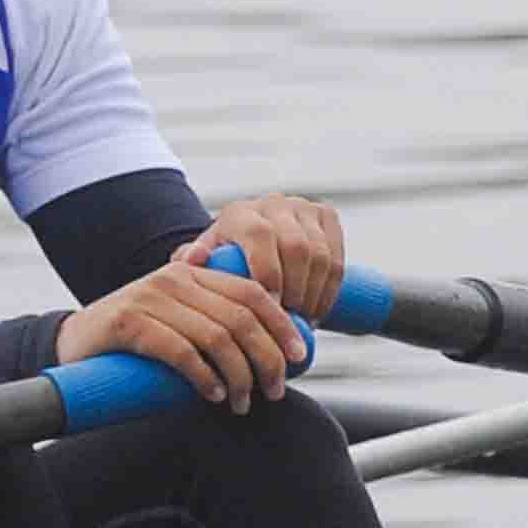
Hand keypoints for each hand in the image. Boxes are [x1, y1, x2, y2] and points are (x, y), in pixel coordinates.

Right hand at [57, 255, 310, 413]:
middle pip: (240, 317)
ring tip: (243, 402)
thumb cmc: (134, 341)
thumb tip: (269, 351)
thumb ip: (212, 322)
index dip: (281, 323)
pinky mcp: (128, 324)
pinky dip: (204, 377)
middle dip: (266, 357)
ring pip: (216, 337)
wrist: (72, 344)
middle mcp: (174, 279)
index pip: (250, 291)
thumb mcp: (177, 320)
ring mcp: (150, 299)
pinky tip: (214, 395)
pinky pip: (180, 351)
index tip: (299, 356)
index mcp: (192, 273)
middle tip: (275, 389)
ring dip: (239, 376)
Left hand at [191, 193, 344, 322]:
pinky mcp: (326, 216)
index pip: (261, 236)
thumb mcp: (202, 264)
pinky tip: (317, 311)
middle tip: (288, 323)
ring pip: (320, 254)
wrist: (250, 245)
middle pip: (296, 246)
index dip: (269, 274)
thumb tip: (192, 259)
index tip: (270, 309)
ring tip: (302, 323)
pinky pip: (337, 257)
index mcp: (240, 213)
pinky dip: (330, 289)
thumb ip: (190, 262)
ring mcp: (303, 208)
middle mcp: (273, 204)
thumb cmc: (222, 263)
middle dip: (296, 290)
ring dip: (315, 294)